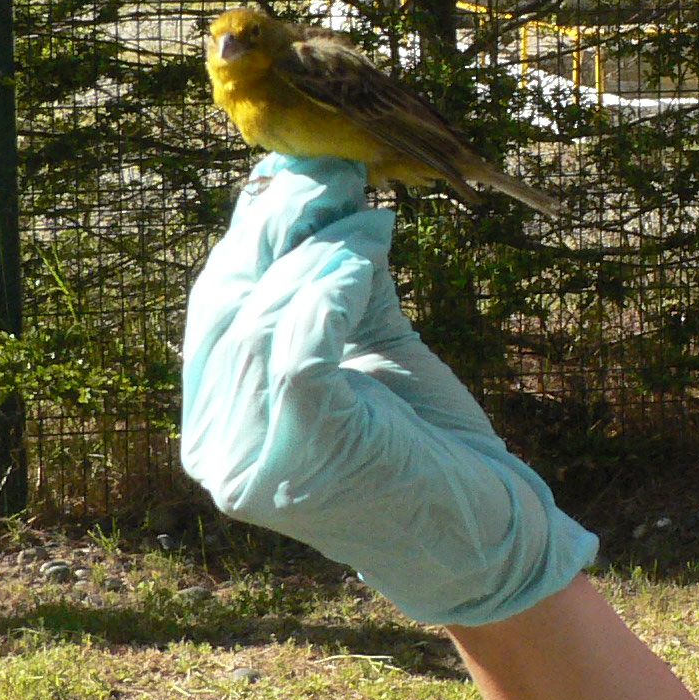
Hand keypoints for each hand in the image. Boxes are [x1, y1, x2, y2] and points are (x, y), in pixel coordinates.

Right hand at [179, 153, 596, 624]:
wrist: (483, 529)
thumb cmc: (425, 438)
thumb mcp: (369, 341)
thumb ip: (336, 277)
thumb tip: (322, 184)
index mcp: (216, 416)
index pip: (214, 301)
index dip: (255, 229)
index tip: (303, 170)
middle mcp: (215, 447)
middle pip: (229, 305)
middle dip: (284, 229)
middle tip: (339, 177)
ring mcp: (251, 463)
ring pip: (264, 321)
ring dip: (323, 257)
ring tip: (371, 226)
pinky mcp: (303, 461)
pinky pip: (299, 354)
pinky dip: (332, 293)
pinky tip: (370, 262)